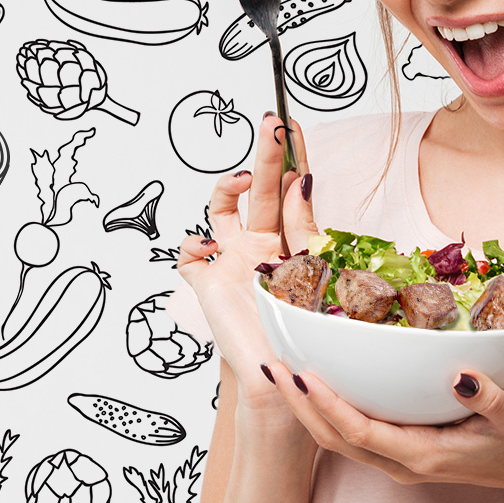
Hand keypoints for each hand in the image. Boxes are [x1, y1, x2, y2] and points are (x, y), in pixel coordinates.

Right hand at [169, 113, 315, 420]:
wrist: (278, 380)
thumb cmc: (301, 333)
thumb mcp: (313, 269)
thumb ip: (303, 225)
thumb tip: (301, 179)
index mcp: (291, 241)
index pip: (291, 189)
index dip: (292, 157)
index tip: (294, 124)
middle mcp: (260, 246)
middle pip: (260, 190)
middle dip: (265, 155)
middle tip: (271, 122)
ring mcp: (231, 261)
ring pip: (221, 209)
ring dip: (226, 188)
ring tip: (242, 180)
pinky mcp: (207, 282)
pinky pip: (189, 252)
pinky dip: (193, 242)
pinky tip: (209, 246)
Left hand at [269, 365, 503, 502]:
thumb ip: (487, 397)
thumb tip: (461, 375)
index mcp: (423, 454)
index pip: (360, 430)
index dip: (327, 404)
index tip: (301, 375)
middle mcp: (403, 462)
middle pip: (336, 438)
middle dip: (300, 405)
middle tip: (272, 366)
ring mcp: (401, 459)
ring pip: (340, 439)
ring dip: (308, 409)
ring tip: (283, 373)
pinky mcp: (404, 451)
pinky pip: (356, 434)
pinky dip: (331, 411)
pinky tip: (321, 386)